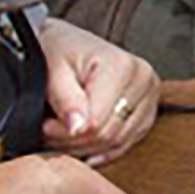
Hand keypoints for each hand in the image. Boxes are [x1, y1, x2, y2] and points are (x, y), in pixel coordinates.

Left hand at [39, 18, 160, 158]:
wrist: (69, 42)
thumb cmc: (60, 50)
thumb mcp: (53, 68)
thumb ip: (64, 98)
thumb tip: (77, 128)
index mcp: (122, 66)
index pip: (97, 122)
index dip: (66, 133)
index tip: (45, 125)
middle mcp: (143, 80)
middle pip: (109, 134)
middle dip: (74, 141)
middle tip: (49, 132)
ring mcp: (149, 97)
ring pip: (117, 143)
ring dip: (85, 147)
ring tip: (62, 135)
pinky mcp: (147, 111)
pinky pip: (127, 143)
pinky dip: (102, 150)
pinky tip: (82, 146)